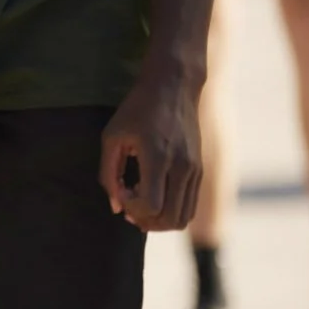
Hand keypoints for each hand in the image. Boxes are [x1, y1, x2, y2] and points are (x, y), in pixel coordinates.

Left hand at [99, 67, 202, 230]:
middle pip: (170, 219)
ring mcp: (195, 170)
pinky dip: (172, 211)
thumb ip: (108, 174)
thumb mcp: (112, 136)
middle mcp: (182, 167)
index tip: (122, 191)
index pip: (151, 205)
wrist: (173, 87)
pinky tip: (155, 195)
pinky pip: (190, 206)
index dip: (132, 208)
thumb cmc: (136, 110)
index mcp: (158, 156)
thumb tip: (116, 207)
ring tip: (141, 205)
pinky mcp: (200, 170)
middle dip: (145, 221)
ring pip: (183, 217)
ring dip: (160, 221)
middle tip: (129, 208)